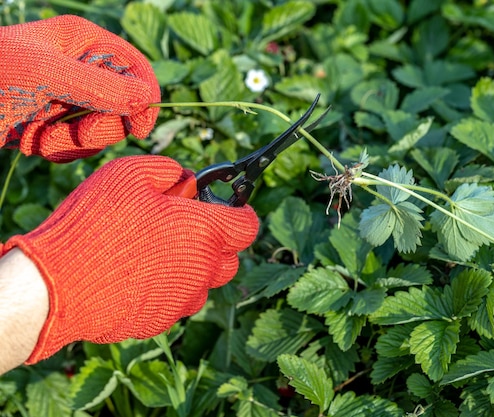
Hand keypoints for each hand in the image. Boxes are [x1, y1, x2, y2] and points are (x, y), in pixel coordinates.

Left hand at [0, 15, 159, 161]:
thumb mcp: (46, 76)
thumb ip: (102, 86)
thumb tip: (147, 98)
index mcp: (85, 43)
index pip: (137, 69)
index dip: (145, 98)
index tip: (138, 129)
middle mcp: (82, 70)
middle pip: (125, 107)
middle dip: (100, 126)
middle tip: (77, 132)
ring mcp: (69, 100)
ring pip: (102, 132)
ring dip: (72, 143)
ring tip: (39, 135)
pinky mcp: (55, 126)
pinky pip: (78, 148)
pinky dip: (57, 151)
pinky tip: (30, 142)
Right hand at [3, 155, 258, 362]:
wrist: (56, 286)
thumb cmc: (94, 225)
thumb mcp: (130, 175)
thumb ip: (169, 171)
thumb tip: (186, 178)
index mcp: (204, 232)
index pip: (247, 226)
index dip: (239, 214)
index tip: (227, 209)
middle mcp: (202, 270)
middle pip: (230, 258)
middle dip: (216, 242)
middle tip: (183, 227)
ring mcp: (182, 300)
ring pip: (204, 283)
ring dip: (192, 267)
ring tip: (154, 251)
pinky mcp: (160, 321)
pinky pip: (175, 301)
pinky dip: (166, 288)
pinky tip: (134, 275)